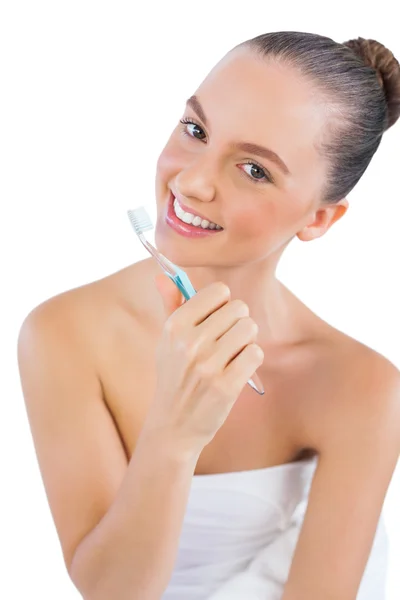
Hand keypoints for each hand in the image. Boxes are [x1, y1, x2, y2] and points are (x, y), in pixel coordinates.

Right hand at [142, 273, 263, 456]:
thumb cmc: (174, 378)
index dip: (223, 305)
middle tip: (226, 341)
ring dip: (246, 341)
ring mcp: (208, 365)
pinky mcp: (226, 385)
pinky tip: (237, 370)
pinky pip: (256, 353)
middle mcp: (189, 343)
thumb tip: (162, 276)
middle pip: (239, 308)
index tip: (216, 320)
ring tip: (231, 356)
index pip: (218, 292)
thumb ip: (170, 306)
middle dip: (237, 322)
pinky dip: (251, 360)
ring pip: (250, 329)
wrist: (173, 426)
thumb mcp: (166, 342)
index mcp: (174, 326)